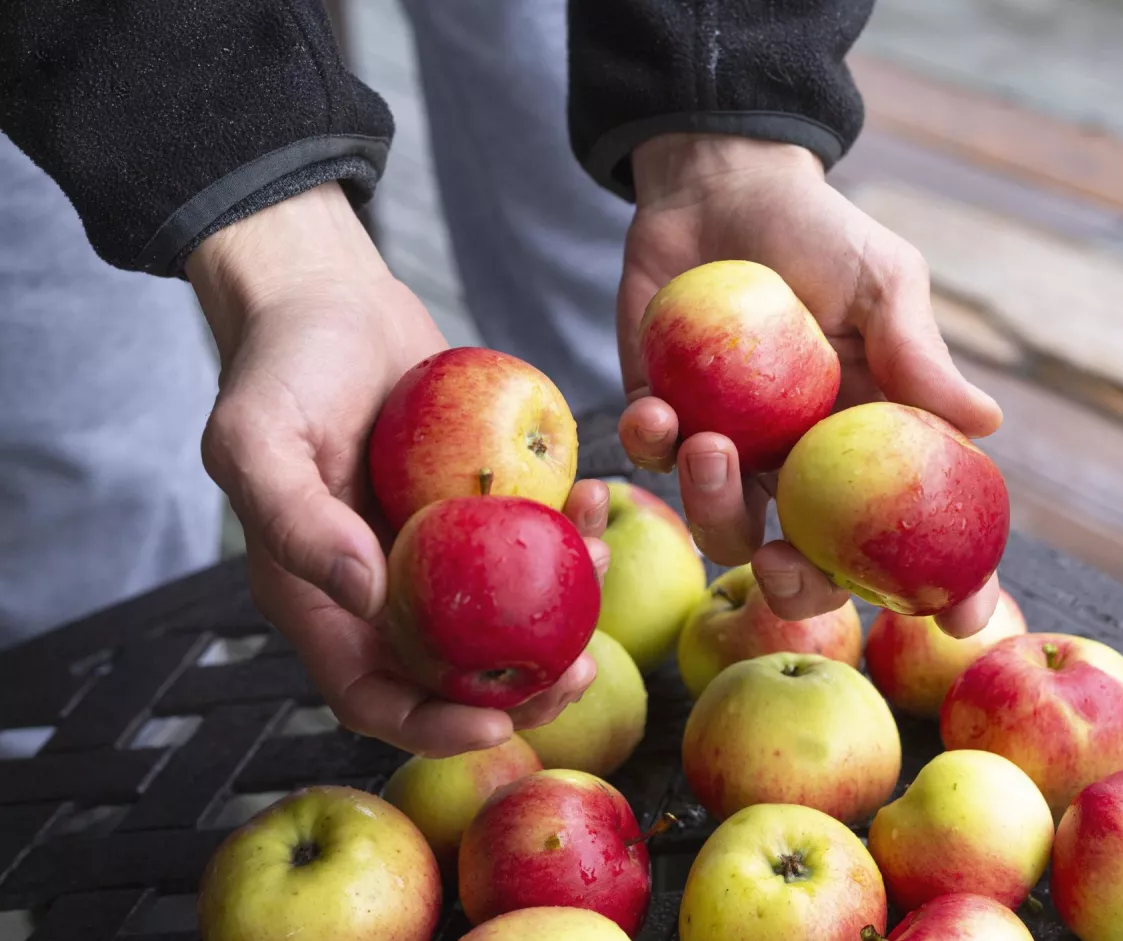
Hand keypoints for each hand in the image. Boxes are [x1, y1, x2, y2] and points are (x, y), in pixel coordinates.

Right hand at [187, 183, 604, 755]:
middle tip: (580, 672)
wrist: (330, 295)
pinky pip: (528, 539)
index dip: (429, 727)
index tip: (497, 724)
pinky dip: (565, 534)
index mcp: (322, 597)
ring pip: (504, 610)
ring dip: (558, 609)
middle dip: (520, 689)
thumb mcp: (256, 437)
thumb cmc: (281, 365)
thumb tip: (364, 594)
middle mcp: (383, 585)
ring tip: (601, 560)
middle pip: (454, 673)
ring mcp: (435, 545)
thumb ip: (293, 519)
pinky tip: (593, 503)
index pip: (371, 695)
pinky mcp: (477, 502)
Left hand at [616, 134, 1002, 636]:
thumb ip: (916, 353)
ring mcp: (729, 447)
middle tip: (783, 563)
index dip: (943, 583)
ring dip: (713, 505)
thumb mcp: (881, 281)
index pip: (911, 529)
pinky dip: (652, 447)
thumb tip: (986, 423)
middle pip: (808, 562)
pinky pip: (653, 461)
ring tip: (709, 444)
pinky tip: (656, 410)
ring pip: (721, 525)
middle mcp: (800, 462)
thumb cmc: (818, 231)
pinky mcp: (662, 419)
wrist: (721, 185)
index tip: (961, 620)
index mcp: (864, 443)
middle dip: (797, 587)